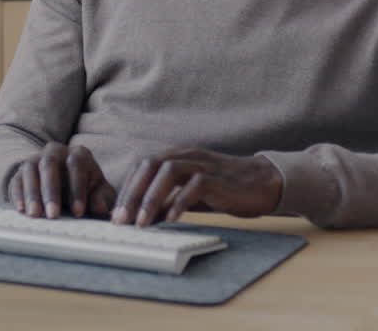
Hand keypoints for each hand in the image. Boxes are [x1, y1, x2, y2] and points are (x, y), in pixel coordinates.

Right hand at [7, 142, 117, 218]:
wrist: (65, 183)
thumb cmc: (86, 188)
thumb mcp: (99, 192)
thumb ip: (102, 198)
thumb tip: (99, 207)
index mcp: (78, 154)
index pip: (76, 164)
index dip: (77, 188)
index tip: (78, 212)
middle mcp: (55, 151)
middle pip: (50, 165)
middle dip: (51, 191)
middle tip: (53, 214)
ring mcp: (35, 159)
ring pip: (30, 171)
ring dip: (32, 194)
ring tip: (35, 214)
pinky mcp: (20, 171)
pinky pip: (16, 180)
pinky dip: (18, 195)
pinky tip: (22, 210)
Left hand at [111, 148, 282, 225]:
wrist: (261, 183)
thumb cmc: (223, 188)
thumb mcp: (189, 192)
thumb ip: (169, 199)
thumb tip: (143, 217)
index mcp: (176, 156)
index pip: (142, 167)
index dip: (127, 189)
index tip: (116, 214)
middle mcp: (186, 155)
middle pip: (149, 165)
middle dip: (132, 193)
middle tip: (122, 220)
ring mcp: (202, 164)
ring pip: (168, 171)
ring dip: (151, 197)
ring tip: (142, 222)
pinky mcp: (218, 178)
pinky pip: (194, 185)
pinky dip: (180, 202)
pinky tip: (171, 219)